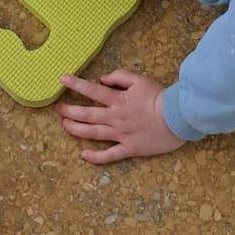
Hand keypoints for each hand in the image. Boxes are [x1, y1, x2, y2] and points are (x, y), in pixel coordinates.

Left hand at [55, 72, 183, 163]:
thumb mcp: (140, 80)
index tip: (62, 79)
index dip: (76, 84)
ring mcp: (120, 135)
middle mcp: (115, 118)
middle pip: (87, 114)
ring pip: (93, 133)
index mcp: (118, 100)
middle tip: (57, 109)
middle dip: (70, 111)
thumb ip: (119, 77)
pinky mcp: (129, 149)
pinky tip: (83, 155)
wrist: (176, 117)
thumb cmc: (159, 97)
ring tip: (64, 126)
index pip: (92, 90)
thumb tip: (102, 80)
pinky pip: (109, 155)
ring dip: (76, 130)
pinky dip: (95, 157)